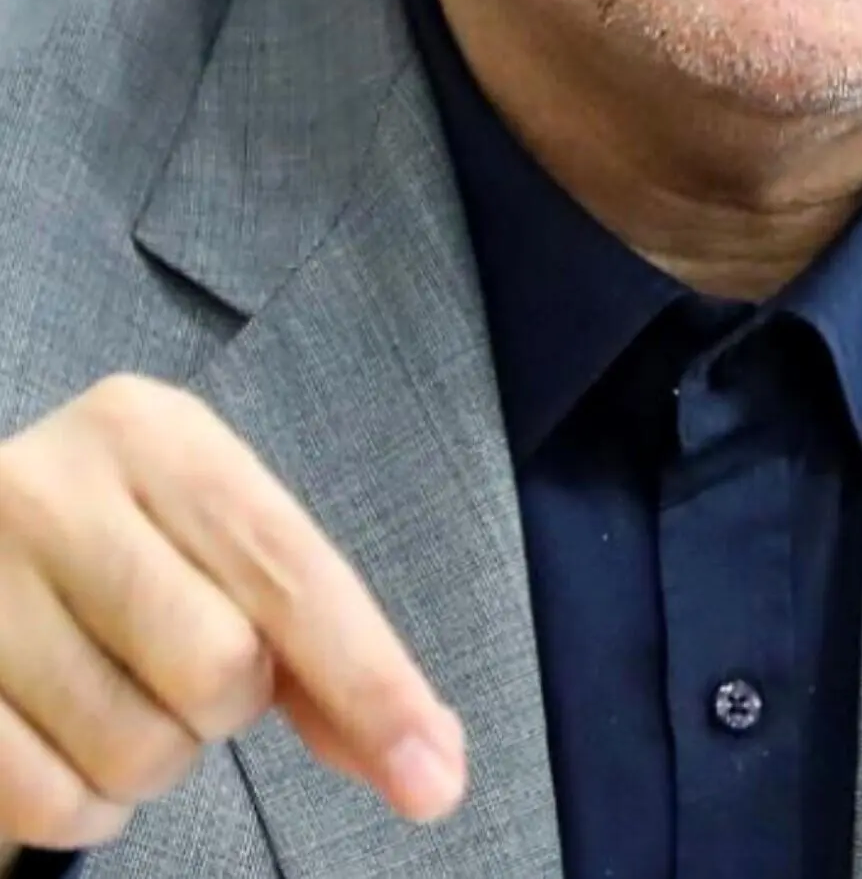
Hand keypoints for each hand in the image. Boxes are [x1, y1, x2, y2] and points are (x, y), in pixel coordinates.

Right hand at [0, 374, 463, 855]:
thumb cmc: (113, 550)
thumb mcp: (212, 547)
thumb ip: (323, 645)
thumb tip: (428, 762)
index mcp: (151, 434)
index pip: (294, 574)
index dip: (371, 682)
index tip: (435, 776)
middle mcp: (51, 491)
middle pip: (218, 669)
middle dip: (226, 705)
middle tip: (178, 669)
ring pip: (135, 749)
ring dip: (152, 761)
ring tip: (115, 697)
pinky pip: (46, 801)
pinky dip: (80, 807)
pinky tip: (63, 745)